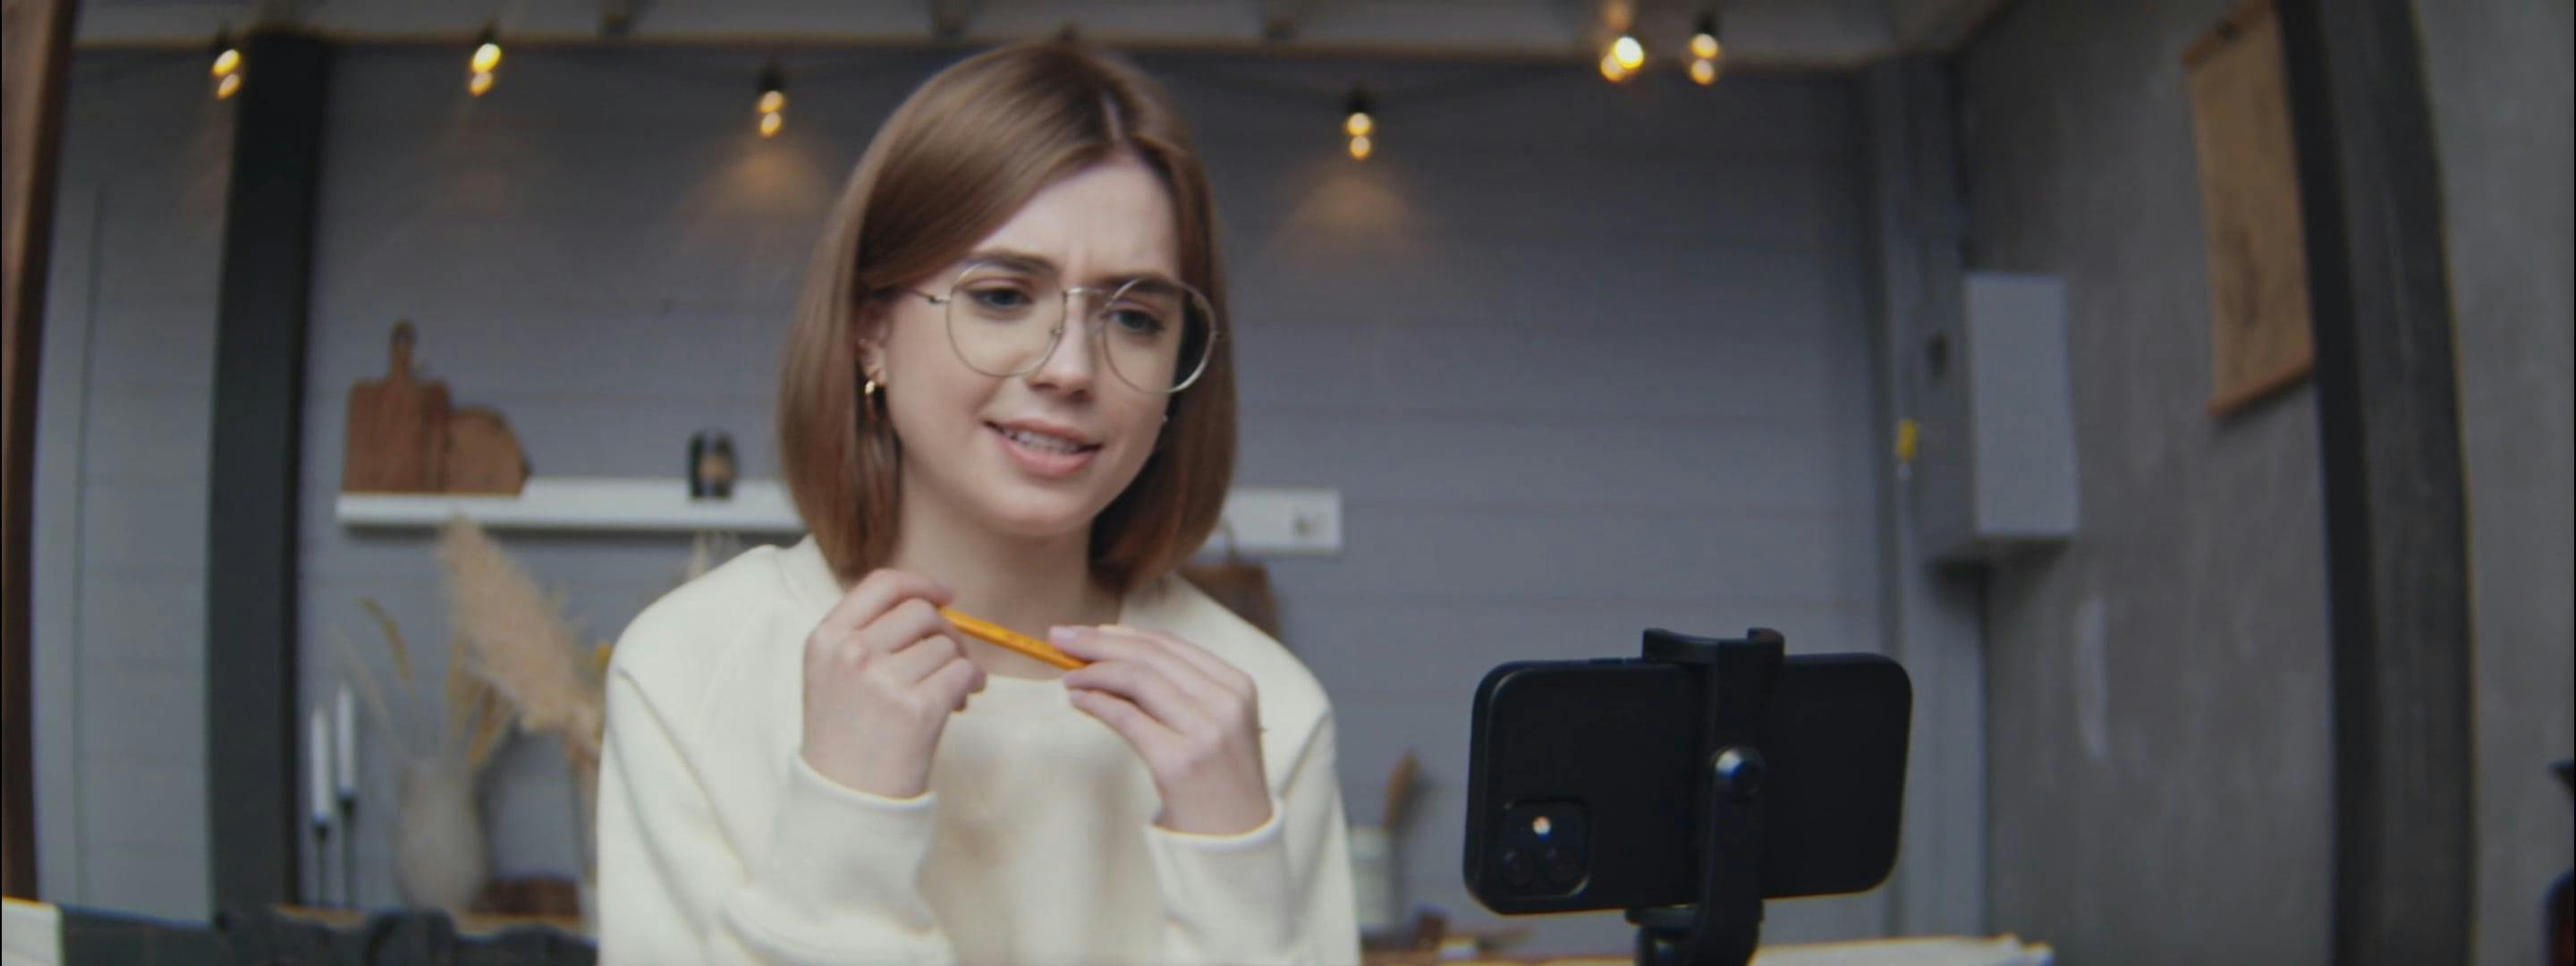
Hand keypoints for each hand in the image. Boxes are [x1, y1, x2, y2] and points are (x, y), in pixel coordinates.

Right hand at [800, 569, 987, 798]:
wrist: (845, 800)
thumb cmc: (844, 739)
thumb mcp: (832, 675)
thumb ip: (866, 635)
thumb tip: (931, 602)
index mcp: (825, 639)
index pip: (881, 584)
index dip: (920, 583)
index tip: (945, 595)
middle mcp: (850, 653)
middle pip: (921, 612)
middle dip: (946, 631)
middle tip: (949, 660)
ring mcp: (882, 679)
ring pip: (946, 645)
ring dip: (958, 664)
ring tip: (950, 694)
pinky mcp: (917, 708)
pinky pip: (964, 672)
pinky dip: (973, 683)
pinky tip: (962, 701)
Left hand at [1054, 626, 1270, 835]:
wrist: (1237, 840)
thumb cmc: (1219, 781)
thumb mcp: (1214, 724)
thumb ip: (1178, 690)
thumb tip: (1113, 651)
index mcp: (1238, 685)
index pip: (1170, 645)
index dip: (1123, 634)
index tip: (1089, 632)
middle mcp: (1225, 702)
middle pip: (1150, 655)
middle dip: (1098, 643)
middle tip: (1059, 637)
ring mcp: (1204, 731)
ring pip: (1137, 678)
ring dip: (1093, 672)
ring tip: (1067, 676)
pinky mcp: (1178, 762)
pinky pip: (1127, 718)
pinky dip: (1096, 703)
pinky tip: (1078, 701)